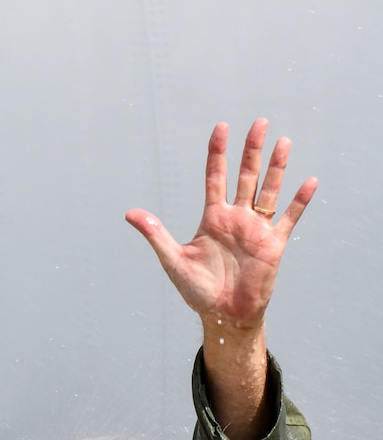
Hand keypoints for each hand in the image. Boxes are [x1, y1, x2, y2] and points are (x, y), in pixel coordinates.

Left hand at [125, 118, 315, 328]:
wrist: (223, 316)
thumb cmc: (198, 291)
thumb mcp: (173, 260)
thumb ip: (155, 234)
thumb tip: (129, 213)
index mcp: (213, 217)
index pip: (216, 177)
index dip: (218, 153)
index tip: (221, 128)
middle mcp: (236, 218)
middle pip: (246, 176)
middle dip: (251, 150)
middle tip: (259, 122)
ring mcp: (256, 229)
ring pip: (268, 190)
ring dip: (277, 167)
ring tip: (283, 142)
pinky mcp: (273, 244)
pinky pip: (289, 218)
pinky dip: (299, 201)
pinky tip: (310, 181)